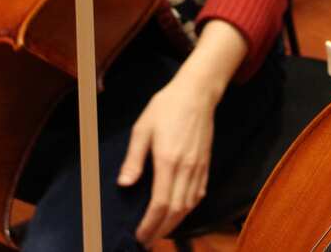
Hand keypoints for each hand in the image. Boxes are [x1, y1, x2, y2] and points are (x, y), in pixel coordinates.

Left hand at [118, 75, 216, 245]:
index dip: (149, 224)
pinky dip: (188, 209)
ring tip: (160, 232)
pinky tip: (179, 212)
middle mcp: (186, 168)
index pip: (160, 204)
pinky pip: (199, 194)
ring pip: (189, 205)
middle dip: (161, 230)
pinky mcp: (205, 163)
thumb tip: (125, 184)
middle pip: (176, 210)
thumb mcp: (142, 129)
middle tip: (146, 240)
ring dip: (175, 223)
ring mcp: (198, 167)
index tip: (139, 235)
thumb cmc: (166, 107)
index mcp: (168, 160)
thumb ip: (134, 159)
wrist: (197, 93)